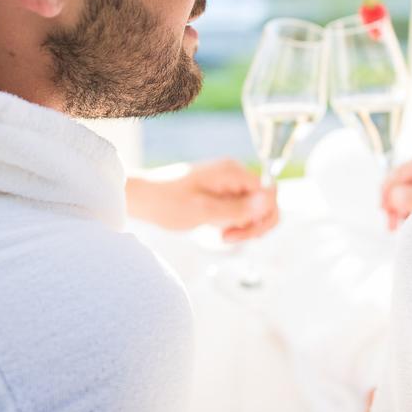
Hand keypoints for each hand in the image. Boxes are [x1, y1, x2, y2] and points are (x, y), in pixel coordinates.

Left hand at [126, 159, 279, 241]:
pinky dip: (233, 223)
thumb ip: (238, 209)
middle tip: (228, 239)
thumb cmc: (166, 202)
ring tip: (220, 236)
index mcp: (232, 172)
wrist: (140, 198)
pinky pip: (239, 209)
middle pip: (265, 201)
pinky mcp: (220, 193)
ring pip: (253, 208)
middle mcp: (234, 174)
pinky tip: (216, 231)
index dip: (263, 217)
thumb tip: (270, 201)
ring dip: (243, 226)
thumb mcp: (203, 211)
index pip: (270, 193)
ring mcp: (228, 184)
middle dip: (254, 224)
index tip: (239, 234)